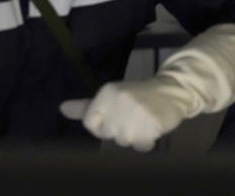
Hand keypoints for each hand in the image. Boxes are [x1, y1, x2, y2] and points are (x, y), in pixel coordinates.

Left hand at [60, 78, 188, 151]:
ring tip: (144, 120)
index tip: (117, 115)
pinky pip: (141, 145)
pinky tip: (152, 126)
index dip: (104, 125)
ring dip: (135, 136)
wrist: (173, 89)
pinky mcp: (152, 122)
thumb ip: (86, 107)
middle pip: (108, 134)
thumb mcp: (111, 96)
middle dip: (121, 130)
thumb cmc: (138, 94)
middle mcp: (119, 100)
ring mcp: (136, 112)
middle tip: (134, 114)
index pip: (91, 124)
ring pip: (125, 141)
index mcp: (107, 92)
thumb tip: (62, 108)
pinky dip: (147, 140)